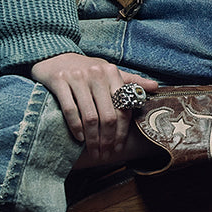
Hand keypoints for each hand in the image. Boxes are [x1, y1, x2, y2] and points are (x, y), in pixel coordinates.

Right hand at [30, 52, 157, 159]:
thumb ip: (131, 81)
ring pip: (90, 115)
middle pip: (108, 115)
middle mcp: (97, 73)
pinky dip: (76, 127)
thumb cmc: (86, 68)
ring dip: (92, 139)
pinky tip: (79, 138)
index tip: (118, 148)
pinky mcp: (60, 81)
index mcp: (112, 73)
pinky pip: (70, 109)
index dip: (122, 131)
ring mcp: (77, 77)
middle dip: (108, 139)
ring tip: (94, 152)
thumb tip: (155, 87)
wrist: (56, 56)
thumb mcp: (109, 72)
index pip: (123, 107)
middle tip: (105, 155)